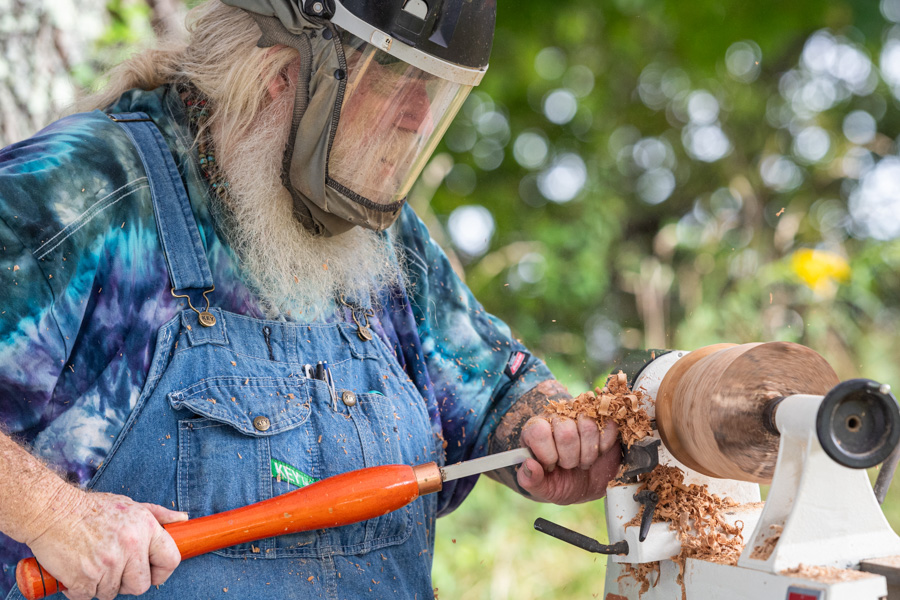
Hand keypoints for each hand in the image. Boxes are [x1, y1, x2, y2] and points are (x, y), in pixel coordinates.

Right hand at [26, 486, 186, 599]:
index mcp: (146, 529)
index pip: (170, 560)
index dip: (162, 571)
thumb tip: (183, 520)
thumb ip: (158, 515)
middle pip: (141, 585)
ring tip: (93, 564)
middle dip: (128, 582)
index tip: (151, 572)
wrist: (52, 512)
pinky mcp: (85, 578)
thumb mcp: (131, 505)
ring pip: (112, 593)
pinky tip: (77, 571)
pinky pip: (89, 597)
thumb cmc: (92, 509)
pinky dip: (81, 590)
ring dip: (102, 585)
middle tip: (114, 570)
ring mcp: (108, 564)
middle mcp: (130, 547)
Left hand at [518, 413, 620, 503]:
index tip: (551, 466)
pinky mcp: (603, 419)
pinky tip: (599, 452)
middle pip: (565, 430)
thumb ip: (530, 481)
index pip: (538, 431)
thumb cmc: (563, 483)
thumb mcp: (545, 488)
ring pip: (588, 425)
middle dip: (570, 458)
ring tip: (584, 461)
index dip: (547, 454)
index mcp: (536, 431)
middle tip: (570, 466)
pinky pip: (608, 425)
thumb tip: (529, 464)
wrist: (590, 484)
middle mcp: (557, 418)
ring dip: (589, 452)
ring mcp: (581, 415)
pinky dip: (605, 445)